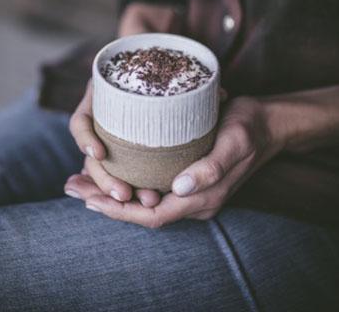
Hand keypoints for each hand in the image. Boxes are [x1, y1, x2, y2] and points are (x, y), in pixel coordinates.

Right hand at [67, 2, 184, 206]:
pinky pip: (126, 166)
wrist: (154, 41)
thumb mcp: (156, 43)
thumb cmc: (151, 40)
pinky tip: (145, 198)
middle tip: (126, 194)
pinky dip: (131, 181)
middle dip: (104, 177)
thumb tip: (218, 93)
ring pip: (108, 166)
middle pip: (92, 153)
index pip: (81, 119)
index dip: (85, 138)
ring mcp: (116, 129)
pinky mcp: (133, 141)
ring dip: (117, 187)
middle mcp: (104, 114)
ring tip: (144, 201)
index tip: (99, 151)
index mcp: (102, 93)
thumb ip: (179, 61)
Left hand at [72, 96, 284, 226]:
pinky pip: (150, 186)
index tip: (89, 199)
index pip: (153, 215)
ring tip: (80, 180)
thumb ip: (212, 168)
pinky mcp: (186, 175)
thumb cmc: (249, 129)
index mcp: (202, 198)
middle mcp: (193, 199)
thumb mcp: (235, 142)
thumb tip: (181, 187)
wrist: (267, 123)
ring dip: (111, 192)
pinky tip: (109, 169)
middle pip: (141, 210)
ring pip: (143, 199)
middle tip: (72, 186)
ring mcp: (189, 189)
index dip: (119, 211)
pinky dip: (126, 181)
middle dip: (105, 202)